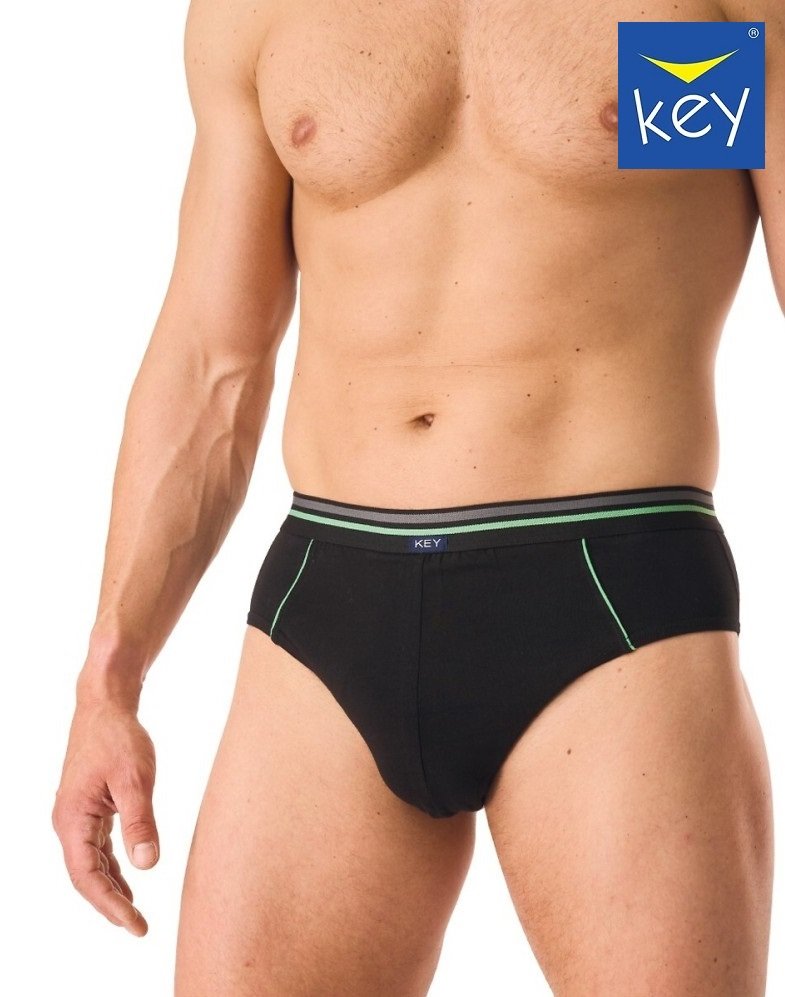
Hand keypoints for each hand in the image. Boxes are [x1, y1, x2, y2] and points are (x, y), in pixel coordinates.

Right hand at [51, 699, 158, 935]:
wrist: (105, 706)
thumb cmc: (119, 737)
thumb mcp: (135, 779)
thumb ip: (140, 822)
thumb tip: (147, 865)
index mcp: (73, 818)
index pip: (87, 876)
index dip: (110, 904)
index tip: (135, 924)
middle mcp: (68, 821)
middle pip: (86, 875)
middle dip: (111, 904)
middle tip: (140, 927)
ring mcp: (77, 814)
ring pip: (91, 863)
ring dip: (111, 888)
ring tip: (134, 912)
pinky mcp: (89, 806)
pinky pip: (97, 846)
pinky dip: (111, 865)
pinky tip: (128, 878)